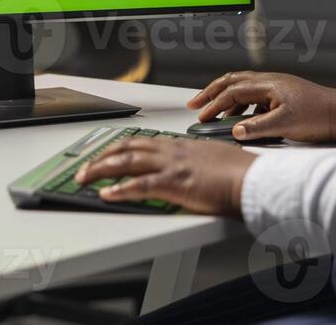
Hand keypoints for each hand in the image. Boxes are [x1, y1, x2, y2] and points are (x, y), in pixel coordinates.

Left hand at [75, 137, 254, 215]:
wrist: (251, 178)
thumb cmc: (238, 172)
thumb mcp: (210, 158)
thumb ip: (193, 161)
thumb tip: (185, 169)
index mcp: (179, 145)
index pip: (140, 140)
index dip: (117, 147)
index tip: (104, 153)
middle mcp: (171, 150)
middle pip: (126, 148)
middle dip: (101, 157)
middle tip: (84, 167)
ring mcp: (171, 165)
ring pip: (126, 162)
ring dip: (100, 170)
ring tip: (83, 178)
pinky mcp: (174, 183)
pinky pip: (139, 185)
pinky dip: (119, 189)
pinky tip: (106, 195)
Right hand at [187, 72, 335, 143]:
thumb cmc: (318, 116)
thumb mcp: (285, 125)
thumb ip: (257, 128)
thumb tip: (234, 131)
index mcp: (268, 84)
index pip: (232, 91)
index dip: (214, 104)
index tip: (201, 115)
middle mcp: (270, 82)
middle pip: (232, 82)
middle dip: (211, 92)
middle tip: (195, 103)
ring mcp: (276, 88)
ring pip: (242, 88)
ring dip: (225, 99)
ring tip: (214, 112)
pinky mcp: (282, 96)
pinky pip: (254, 97)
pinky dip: (241, 106)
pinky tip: (242, 120)